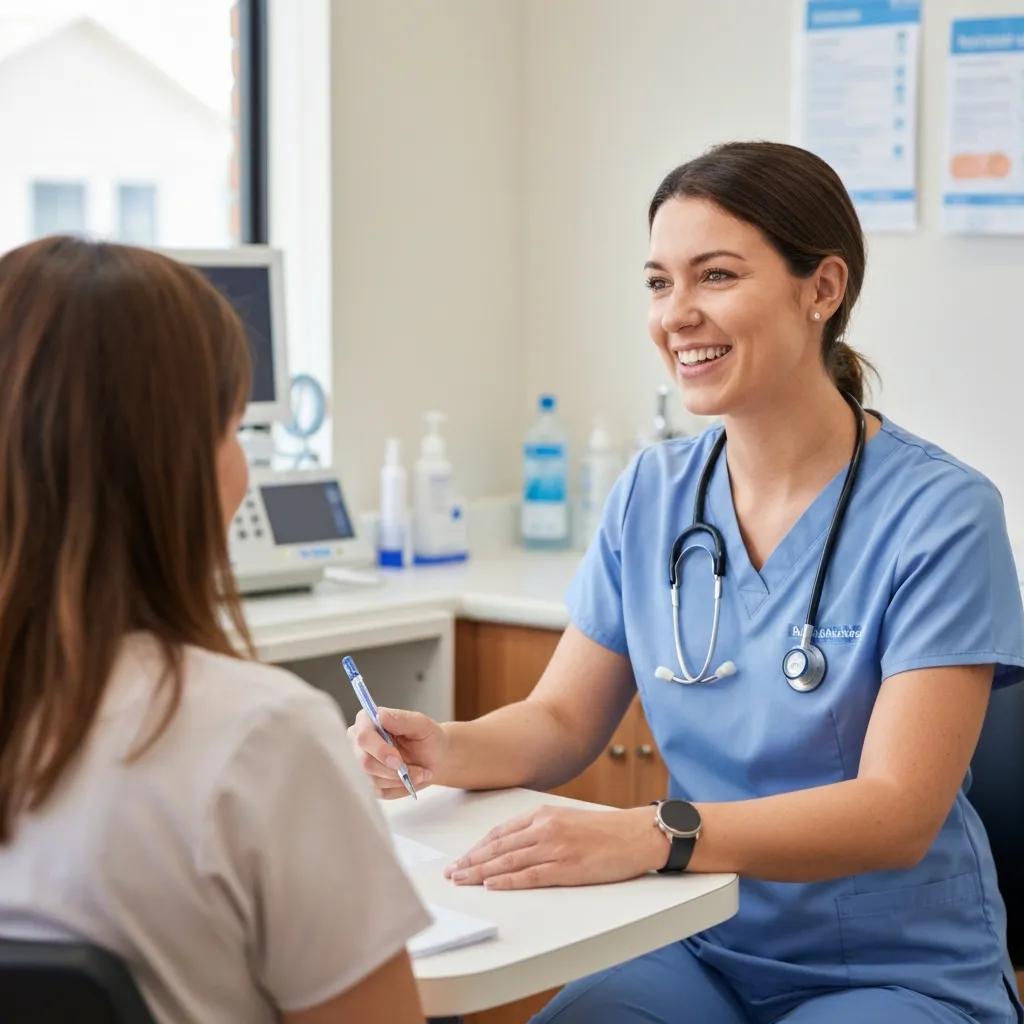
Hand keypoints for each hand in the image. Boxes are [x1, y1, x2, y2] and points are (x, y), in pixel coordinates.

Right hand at [347, 707, 448, 799]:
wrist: (435, 758)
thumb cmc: (427, 737)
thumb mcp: (422, 724)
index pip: (362, 736)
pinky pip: (380, 792)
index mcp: (367, 721)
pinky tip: (411, 779)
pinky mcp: (368, 782)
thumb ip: (402, 719)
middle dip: (392, 770)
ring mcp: (362, 764)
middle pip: (365, 762)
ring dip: (400, 779)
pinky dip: (400, 788)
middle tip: (419, 771)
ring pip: (373, 780)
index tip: (398, 760)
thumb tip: (381, 716)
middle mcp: (359, 742)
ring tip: (421, 772)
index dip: (379, 750)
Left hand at [443, 805, 670, 888]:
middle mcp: (544, 828)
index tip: (462, 858)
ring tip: (462, 880)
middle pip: (499, 847)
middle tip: (451, 872)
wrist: (635, 834)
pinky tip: (491, 885)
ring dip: (481, 871)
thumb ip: (540, 828)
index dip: (478, 846)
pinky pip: (529, 876)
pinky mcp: (567, 867)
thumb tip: (514, 844)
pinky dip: (507, 880)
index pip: (500, 832)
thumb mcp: (566, 819)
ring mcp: (555, 847)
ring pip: (508, 861)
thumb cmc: (604, 830)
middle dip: (471, 860)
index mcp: (543, 814)